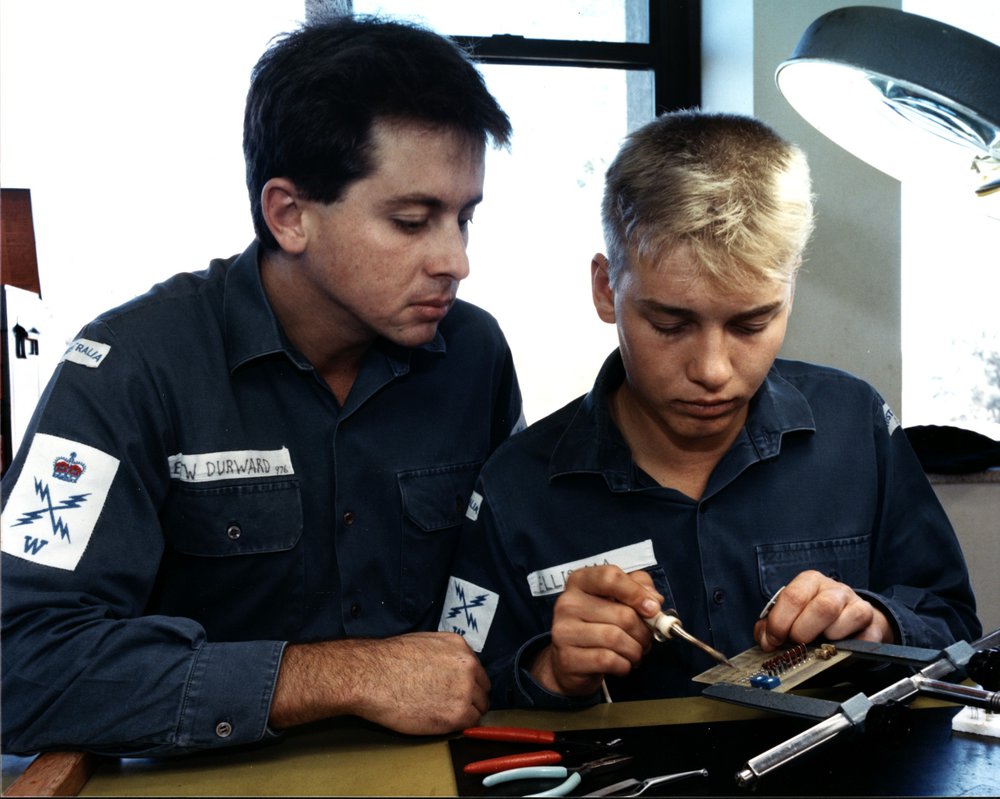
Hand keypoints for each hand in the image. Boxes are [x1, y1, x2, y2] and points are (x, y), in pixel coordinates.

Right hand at [270, 632, 488, 734]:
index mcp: (459, 647)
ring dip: (466, 713)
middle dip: (471, 698)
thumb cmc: (388, 660)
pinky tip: (441, 722)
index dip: (468, 683)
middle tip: (454, 706)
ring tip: (445, 716)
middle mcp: (468, 666)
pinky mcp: (457, 714)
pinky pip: (469, 724)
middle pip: (482, 689)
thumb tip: (448, 668)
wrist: (372, 676)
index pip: (477, 670)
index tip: (460, 691)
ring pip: (478, 708)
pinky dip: (458, 726)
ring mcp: (465, 690)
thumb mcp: (424, 643)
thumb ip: (444, 655)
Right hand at [530, 565, 661, 696]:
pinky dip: (624, 665)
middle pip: (623, 614)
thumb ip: (638, 587)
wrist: (570, 660)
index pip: (610, 577)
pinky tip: (622, 663)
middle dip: (643, 632)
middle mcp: (568, 603)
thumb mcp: (615, 599)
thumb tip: (654, 599)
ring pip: (616, 639)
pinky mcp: (568, 658)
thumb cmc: (598, 625)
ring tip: (634, 652)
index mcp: (580, 581)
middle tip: (646, 639)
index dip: (636, 592)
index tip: (653, 609)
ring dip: (635, 650)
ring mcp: (564, 631)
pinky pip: (608, 660)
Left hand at [753, 570, 894, 651]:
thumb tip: (765, 640)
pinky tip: (839, 650)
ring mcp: (857, 604)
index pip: (793, 596)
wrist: (850, 623)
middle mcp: (835, 589)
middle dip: (803, 631)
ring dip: (827, 637)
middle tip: (796, 644)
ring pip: (845, 618)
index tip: (773, 640)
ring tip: (820, 644)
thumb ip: (771, 626)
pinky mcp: (873, 624)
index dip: (780, 622)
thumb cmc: (813, 619)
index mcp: (810, 582)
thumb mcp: (789, 617)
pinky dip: (849, 648)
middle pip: (822, 606)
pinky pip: (864, 637)